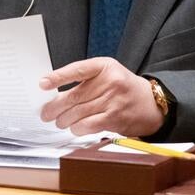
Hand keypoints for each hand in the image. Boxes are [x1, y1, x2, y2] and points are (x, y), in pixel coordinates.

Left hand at [39, 57, 163, 136]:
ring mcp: (113, 100)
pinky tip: (74, 128)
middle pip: (74, 96)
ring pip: (79, 112)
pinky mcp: (115, 118)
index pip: (77, 70)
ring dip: (64, 120)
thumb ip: (86, 79)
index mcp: (105, 66)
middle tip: (46, 113)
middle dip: (55, 107)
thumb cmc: (124, 88)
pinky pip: (88, 125)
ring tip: (60, 121)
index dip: (58, 77)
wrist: (152, 103)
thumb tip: (56, 93)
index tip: (43, 83)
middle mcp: (110, 81)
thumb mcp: (108, 73)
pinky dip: (77, 128)